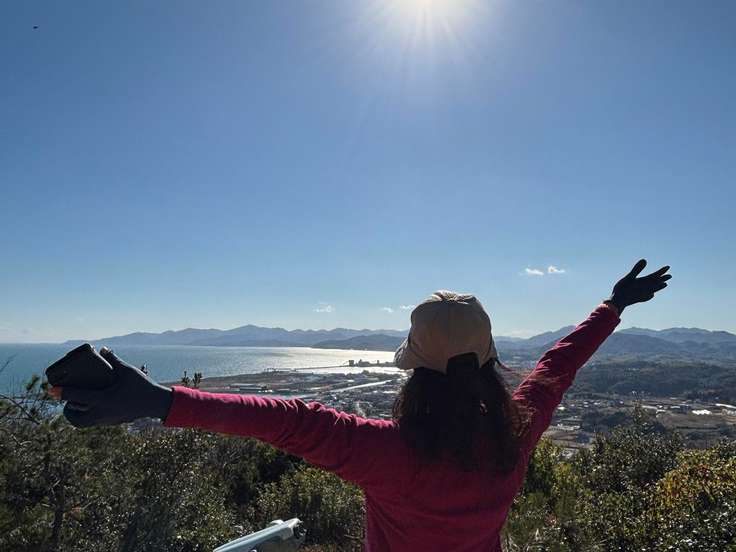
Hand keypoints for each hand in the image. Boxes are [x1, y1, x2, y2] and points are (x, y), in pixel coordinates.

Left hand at [49, 348, 172, 427]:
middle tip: (65, 399)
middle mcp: (102, 412)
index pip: (76, 397)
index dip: (62, 392)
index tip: (51, 389)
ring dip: (76, 415)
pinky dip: (88, 416)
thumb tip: (102, 349)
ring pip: (83, 422)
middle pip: (75, 417)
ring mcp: (107, 419)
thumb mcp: (128, 371)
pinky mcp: (113, 422)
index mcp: (103, 399)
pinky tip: (92, 406)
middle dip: (67, 410)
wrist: (157, 403)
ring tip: (75, 404)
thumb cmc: (142, 385)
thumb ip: (113, 360)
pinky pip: (94, 421)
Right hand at [608, 259, 671, 312]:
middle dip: (662, 278)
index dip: (661, 271)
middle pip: (656, 283)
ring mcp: (643, 295)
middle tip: (670, 276)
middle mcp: (645, 289)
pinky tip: (651, 295)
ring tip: (664, 285)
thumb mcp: (629, 277)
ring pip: (654, 290)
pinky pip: (648, 296)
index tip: (668, 267)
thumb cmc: (622, 289)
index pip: (655, 276)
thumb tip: (645, 260)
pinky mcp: (639, 299)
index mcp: (644, 283)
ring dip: (659, 286)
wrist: (618, 302)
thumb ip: (637, 269)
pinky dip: (651, 294)